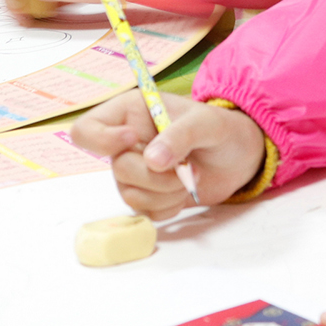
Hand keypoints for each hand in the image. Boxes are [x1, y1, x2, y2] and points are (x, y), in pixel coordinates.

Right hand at [73, 91, 266, 220]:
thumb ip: (179, 135)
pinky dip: (169, 206)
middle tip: (185, 168)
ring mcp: (134, 172)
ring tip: (189, 176)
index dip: (101, 140)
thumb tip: (152, 160)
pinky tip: (185, 192)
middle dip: (156, 175)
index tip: (133, 140)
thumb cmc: (221, 129)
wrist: (239, 157)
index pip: (86, 130)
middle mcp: (125, 144)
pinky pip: (145, 212)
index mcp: (129, 114)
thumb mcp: (206, 123)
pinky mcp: (147, 196)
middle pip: (117, 169)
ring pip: (130, 194)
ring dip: (166, 192)